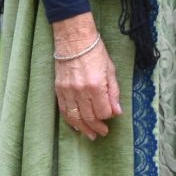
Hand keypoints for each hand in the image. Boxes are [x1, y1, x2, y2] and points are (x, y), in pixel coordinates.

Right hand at [49, 13, 119, 139]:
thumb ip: (113, 92)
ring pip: (75, 117)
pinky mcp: (59, 89)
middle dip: (97, 127)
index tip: (110, 117)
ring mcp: (68, 91)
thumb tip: (117, 112)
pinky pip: (64, 110)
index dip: (108, 116)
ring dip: (84, 128)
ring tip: (90, 134)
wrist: (74, 40)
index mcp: (96, 85)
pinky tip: (76, 126)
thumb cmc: (95, 52)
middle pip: (89, 117)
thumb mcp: (110, 70)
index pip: (103, 112)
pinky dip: (70, 120)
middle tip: (102, 133)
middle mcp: (81, 90)